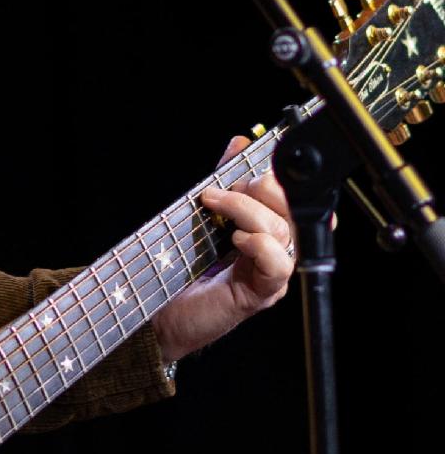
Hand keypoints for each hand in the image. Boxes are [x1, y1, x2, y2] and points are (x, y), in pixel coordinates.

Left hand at [154, 135, 294, 364]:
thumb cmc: (179, 267)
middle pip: (294, 207)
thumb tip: (241, 141)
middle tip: (222, 192)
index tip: (244, 170)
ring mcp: (272, 272)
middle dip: (259, 188)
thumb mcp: (203, 212)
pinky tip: (237, 241)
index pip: (295, 195)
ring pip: (283, 230)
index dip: (276, 177)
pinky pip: (280, 265)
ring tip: (215, 208)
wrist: (157, 312)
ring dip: (246, 210)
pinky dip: (259, 245)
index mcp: (268, 227)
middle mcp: (276, 249)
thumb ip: (225, 177)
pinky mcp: (261, 292)